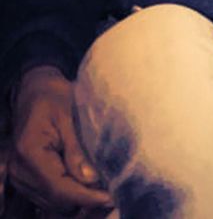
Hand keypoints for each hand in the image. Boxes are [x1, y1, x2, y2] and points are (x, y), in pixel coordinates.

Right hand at [8, 65, 113, 212]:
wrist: (35, 89)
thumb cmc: (54, 95)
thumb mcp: (69, 114)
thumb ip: (76, 148)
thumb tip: (90, 179)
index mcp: (29, 151)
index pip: (58, 186)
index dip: (85, 196)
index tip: (109, 197)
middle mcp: (20, 169)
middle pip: (55, 200)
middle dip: (84, 201)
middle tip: (113, 194)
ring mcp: (21, 176)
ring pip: (52, 202)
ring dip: (78, 200)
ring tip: (105, 192)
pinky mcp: (27, 177)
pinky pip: (49, 196)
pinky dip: (69, 195)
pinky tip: (89, 188)